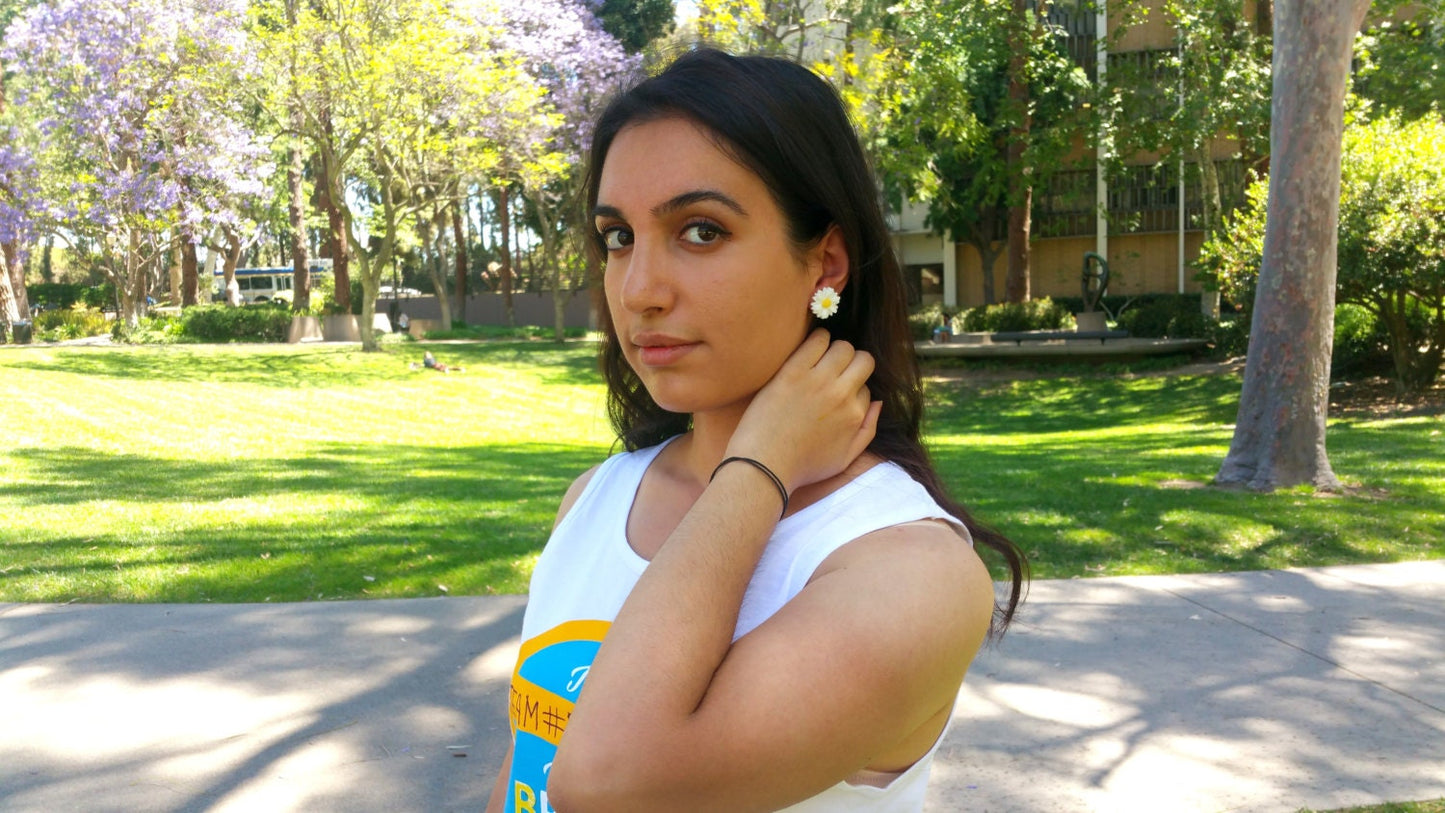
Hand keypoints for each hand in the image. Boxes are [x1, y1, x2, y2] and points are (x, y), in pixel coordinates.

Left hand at [726, 329, 880, 493]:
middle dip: (853, 363)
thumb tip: (879, 401)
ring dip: (835, 350)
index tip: (836, 393)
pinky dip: (817, 338)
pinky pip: (817, 340)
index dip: (853, 388)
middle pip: (863, 360)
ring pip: (843, 347)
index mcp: (854, 415)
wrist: (764, 466)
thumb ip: (868, 430)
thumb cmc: (802, 466)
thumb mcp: (844, 459)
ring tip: (820, 359)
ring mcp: (818, 382)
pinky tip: (809, 348)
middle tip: (834, 370)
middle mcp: (842, 396)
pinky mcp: (794, 372)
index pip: (866, 387)